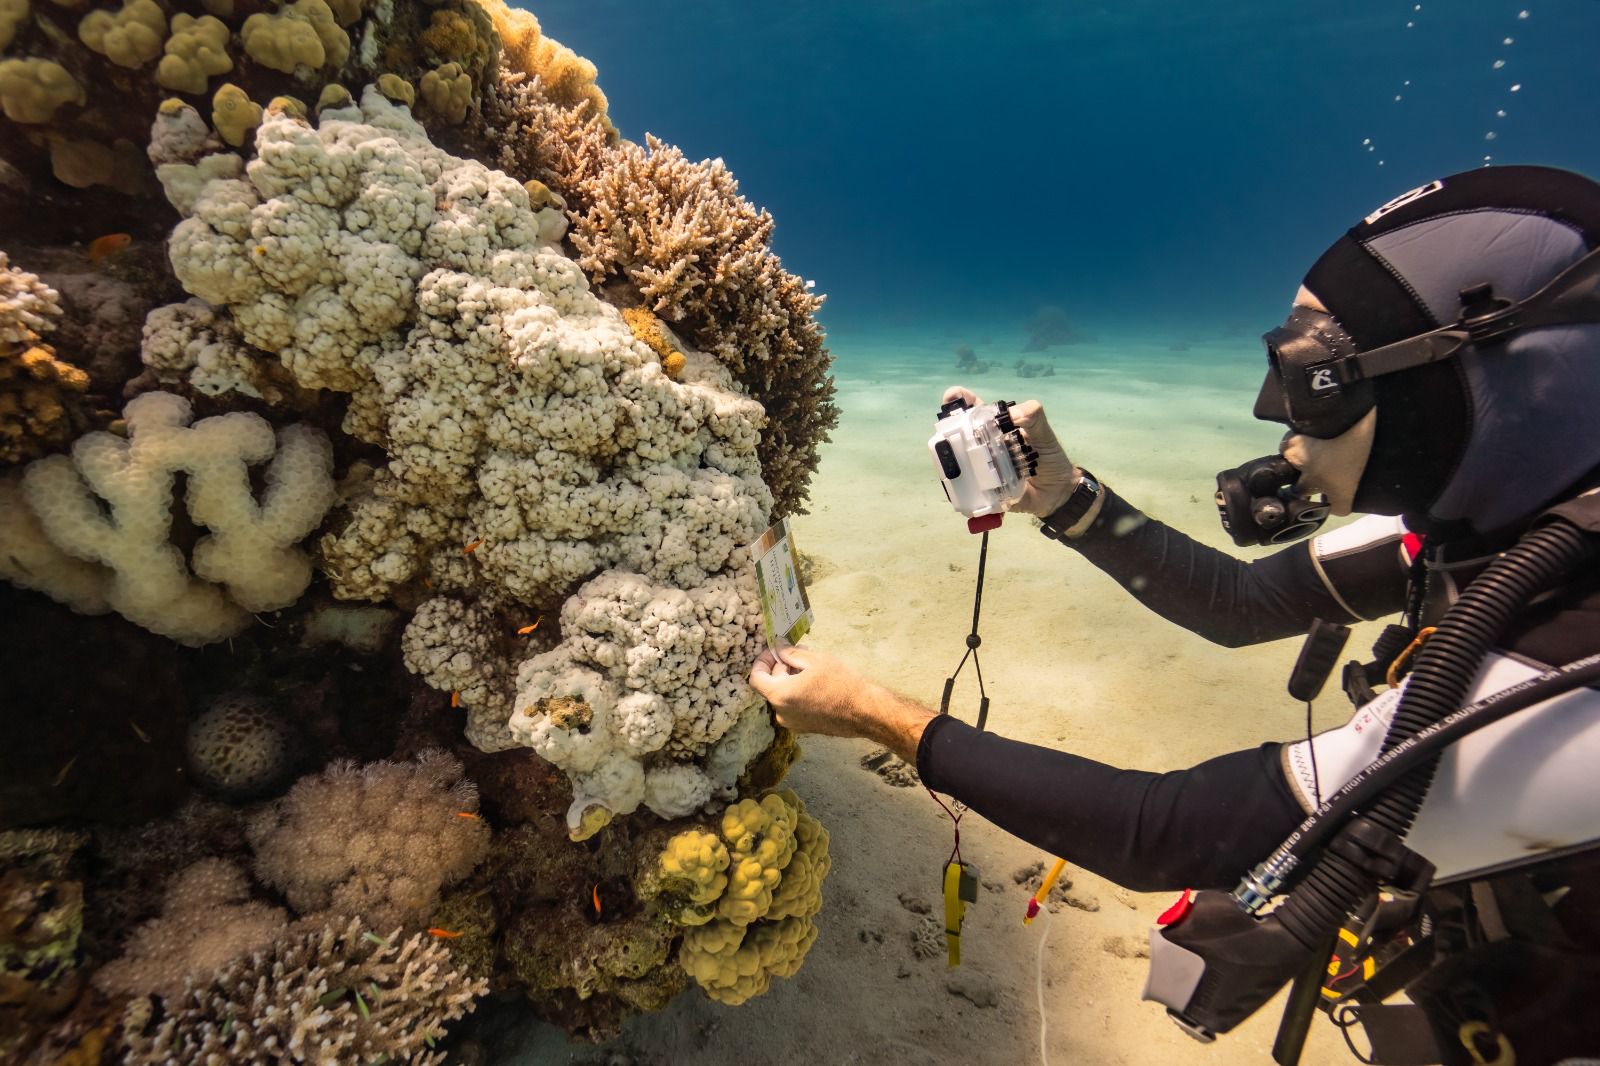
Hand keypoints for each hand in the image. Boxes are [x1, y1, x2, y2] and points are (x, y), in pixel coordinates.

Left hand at [749, 645, 933, 761]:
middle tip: (798, 653)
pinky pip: (794, 706)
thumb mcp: (815, 660)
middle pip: (771, 686)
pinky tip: (816, 682)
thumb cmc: (841, 683)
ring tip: (810, 666)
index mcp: (779, 696)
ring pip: (784, 695)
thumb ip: (790, 653)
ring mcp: (793, 723)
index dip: (762, 661)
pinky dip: (798, 692)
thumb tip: (778, 648)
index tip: (773, 651)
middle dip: (781, 667)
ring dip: (791, 679)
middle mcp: (781, 713)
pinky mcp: (805, 728)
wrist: (864, 711)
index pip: (756, 678)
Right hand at [943, 386, 1078, 516]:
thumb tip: (1014, 413)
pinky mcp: (982, 488)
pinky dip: (958, 487)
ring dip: (950, 459)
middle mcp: (983, 445)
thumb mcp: (1045, 434)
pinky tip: (957, 485)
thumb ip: (1034, 418)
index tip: (950, 397)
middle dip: (946, 431)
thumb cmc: (1049, 458)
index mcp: (996, 426)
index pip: (973, 409)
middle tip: (946, 433)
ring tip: (953, 460)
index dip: (959, 400)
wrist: (1057, 492)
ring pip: (957, 460)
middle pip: (957, 433)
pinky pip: (965, 487)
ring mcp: (980, 467)